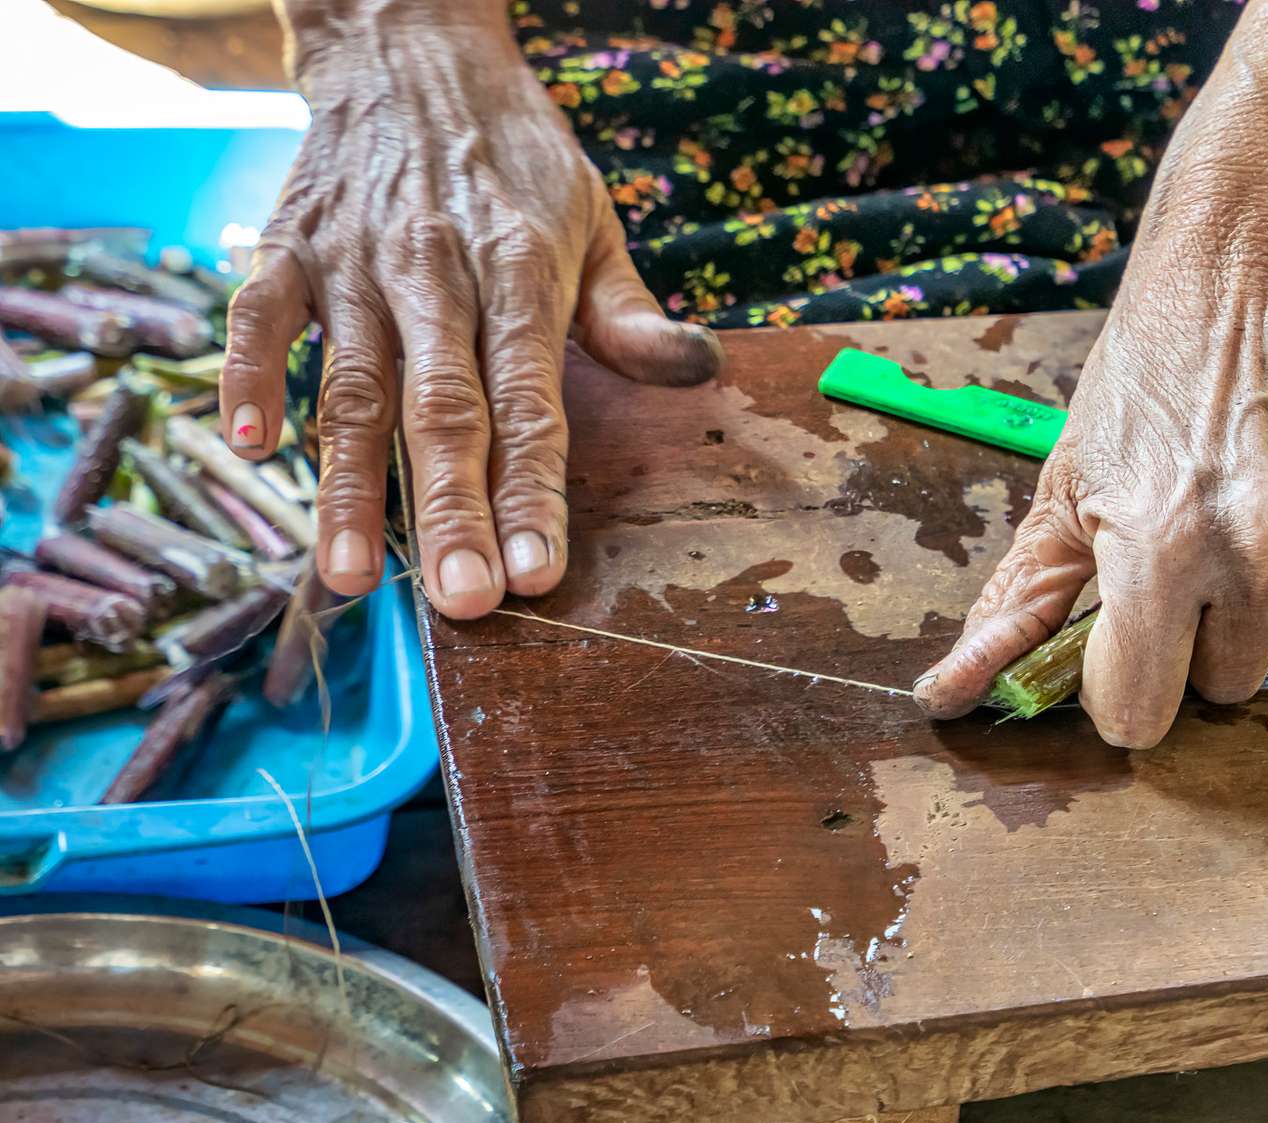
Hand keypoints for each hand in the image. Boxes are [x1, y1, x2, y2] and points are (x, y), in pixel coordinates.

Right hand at [220, 5, 721, 618]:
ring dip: (348, 483)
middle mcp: (436, 273)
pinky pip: (260, 314)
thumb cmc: (514, 156)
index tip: (538, 575)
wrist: (411, 44)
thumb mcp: (594, 219)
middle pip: (444, 411)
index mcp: (519, 274)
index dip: (534, 493)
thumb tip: (699, 372)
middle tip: (460, 601)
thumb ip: (631, 313)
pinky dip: (248, 373)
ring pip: (350, 386)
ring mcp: (356, 260)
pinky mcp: (288, 242)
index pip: (532, 404)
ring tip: (351, 575)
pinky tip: (250, 444)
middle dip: (451, 512)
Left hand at [913, 267, 1267, 746]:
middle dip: (1201, 635)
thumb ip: (1014, 608)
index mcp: (1156, 550)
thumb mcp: (1064, 489)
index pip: (1141, 714)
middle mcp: (1253, 542)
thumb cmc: (1144, 379)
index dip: (1124, 685)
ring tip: (1247, 504)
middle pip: (1228, 685)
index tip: (1125, 639)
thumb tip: (945, 698)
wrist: (1247, 261)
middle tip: (1191, 552)